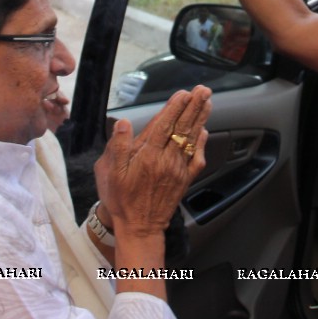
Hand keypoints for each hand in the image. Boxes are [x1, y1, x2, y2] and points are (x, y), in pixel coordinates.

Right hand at [94, 86, 210, 238]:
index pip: (164, 125)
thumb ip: (117, 146)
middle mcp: (166, 160)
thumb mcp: (109, 173)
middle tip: (203, 90)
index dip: (175, 107)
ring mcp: (178, 170)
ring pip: (192, 139)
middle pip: (182, 128)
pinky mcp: (184, 180)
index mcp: (147, 155)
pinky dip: (202, 144)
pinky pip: (197, 159)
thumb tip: (123, 123)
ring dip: (200, 119)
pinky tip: (204, 132)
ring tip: (207, 102)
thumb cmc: (121, 199)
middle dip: (193, 107)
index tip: (183, 93)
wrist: (139, 228)